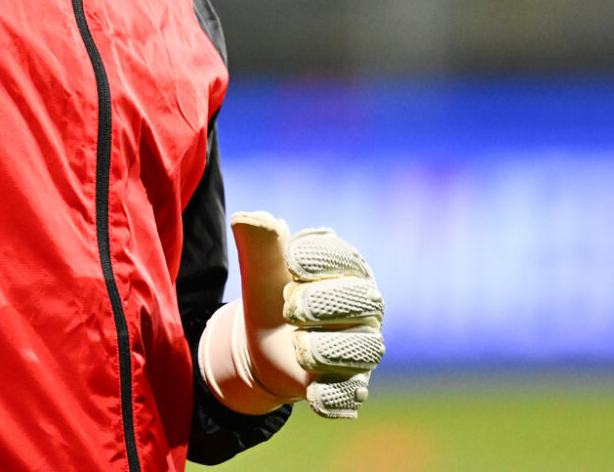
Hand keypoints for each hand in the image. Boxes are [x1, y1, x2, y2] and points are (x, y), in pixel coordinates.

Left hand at [197, 212, 385, 419]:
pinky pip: (353, 393)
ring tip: (297, 345)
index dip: (319, 259)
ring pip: (365, 349)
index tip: (290, 262)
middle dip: (323, 302)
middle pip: (362, 301)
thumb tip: (247, 218)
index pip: (344, 257)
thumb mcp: (261, 269)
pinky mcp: (351, 383)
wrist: (265, 342)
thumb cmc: (272, 294)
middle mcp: (364, 304)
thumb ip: (258, 243)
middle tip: (288, 305)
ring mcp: (361, 345)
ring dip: (328, 348)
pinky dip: (335, 396)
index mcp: (346, 267)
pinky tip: (313, 394)